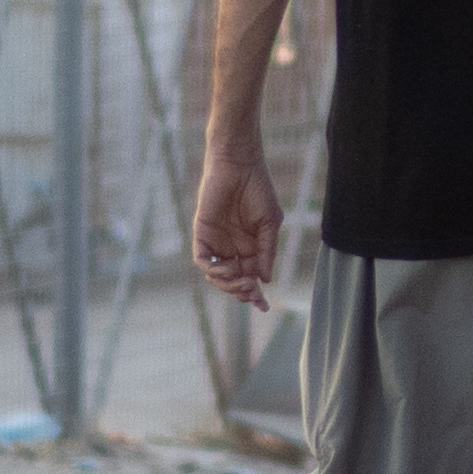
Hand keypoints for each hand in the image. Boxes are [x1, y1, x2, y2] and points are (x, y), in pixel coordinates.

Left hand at [193, 143, 281, 308]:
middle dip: (242, 292)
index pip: (250, 277)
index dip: (255, 294)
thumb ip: (267, 252)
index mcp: (250, 247)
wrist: (239, 165)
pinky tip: (228, 267)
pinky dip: (214, 270)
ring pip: (216, 276)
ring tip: (243, 279)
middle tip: (252, 292)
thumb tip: (265, 279)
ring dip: (229, 284)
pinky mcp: (202, 233)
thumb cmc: (258, 190)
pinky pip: (203, 260)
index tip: (264, 307)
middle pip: (233, 281)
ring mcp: (216, 242)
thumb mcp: (270, 224)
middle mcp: (232, 247)